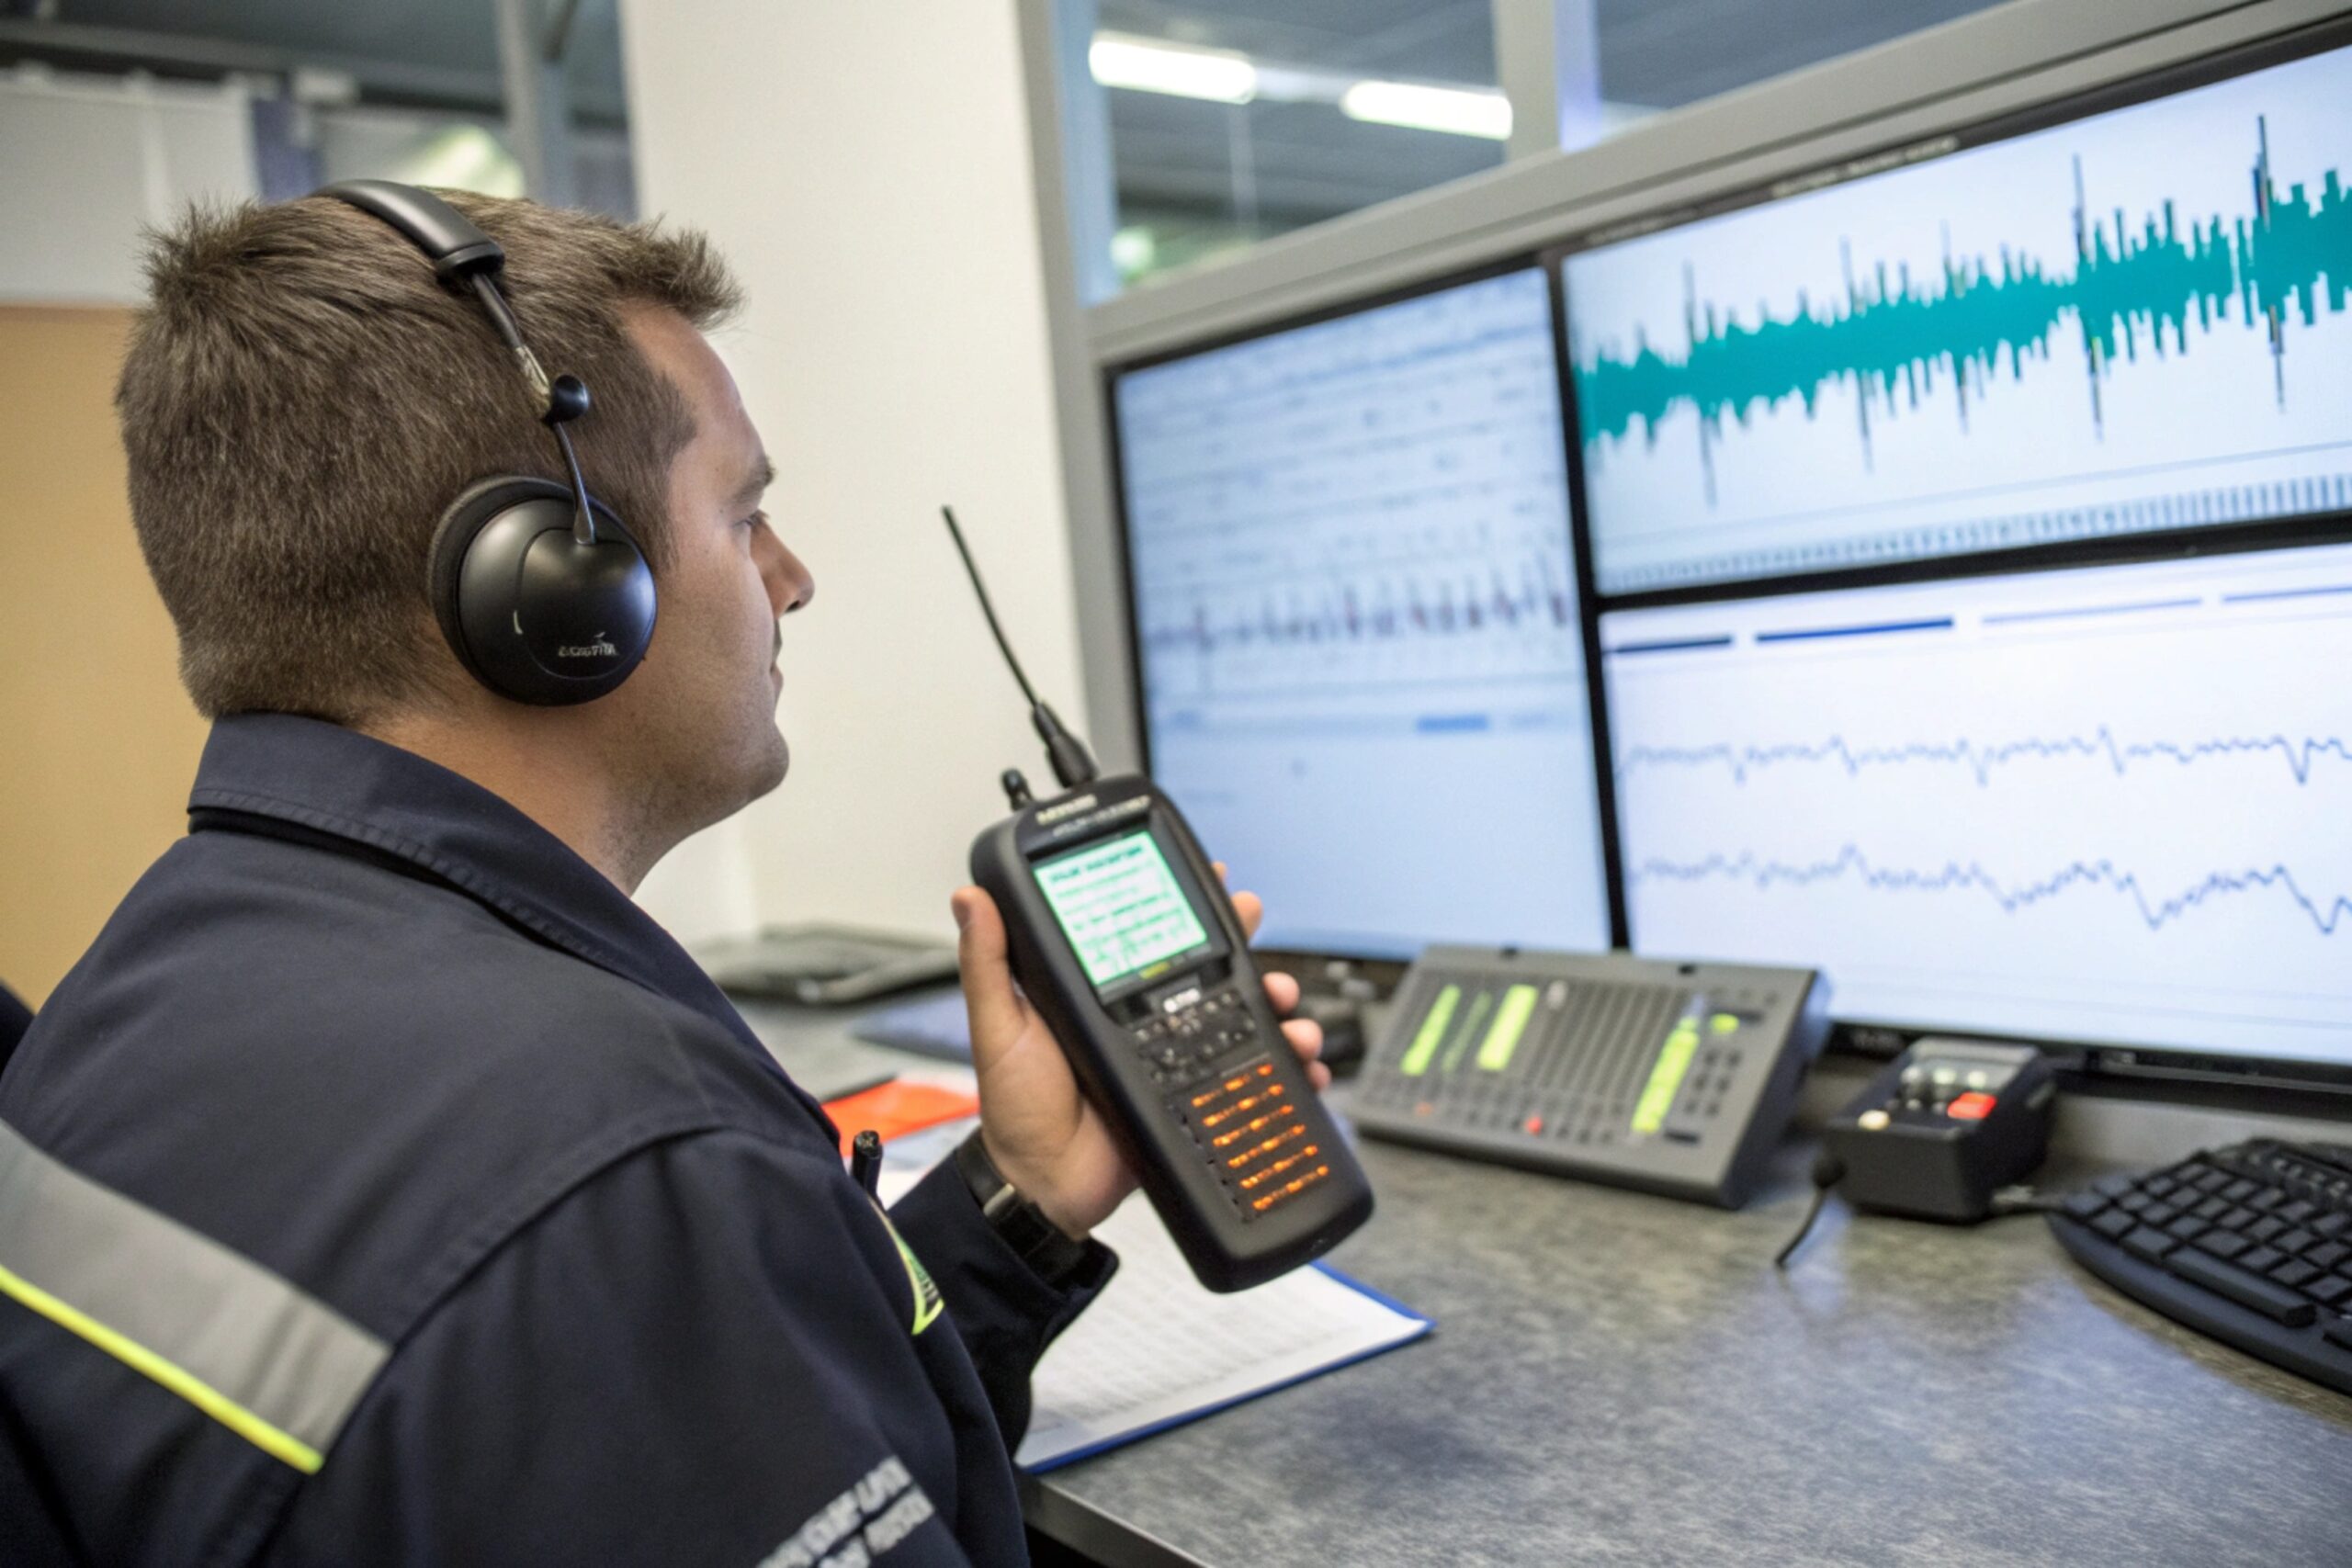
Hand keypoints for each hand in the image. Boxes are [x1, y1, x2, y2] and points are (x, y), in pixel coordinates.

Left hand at [949, 869, 1329, 1239]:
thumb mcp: (999, 1026)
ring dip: (1273, 1002)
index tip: (1210, 874)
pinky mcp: (1194, 1098)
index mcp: (1100, 995)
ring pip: (1240, 1017)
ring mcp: (1174, 1058)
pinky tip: (1301, 1062)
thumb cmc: (1015, 1109)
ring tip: (1283, 1000)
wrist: (1042, 1187)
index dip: (1185, 903)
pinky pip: (1248, 1078)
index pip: (1150, 934)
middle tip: (1254, 918)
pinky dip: (1285, 1068)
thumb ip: (989, 964)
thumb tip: (971, 898)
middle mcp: (1142, 1020)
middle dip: (1243, 940)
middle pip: (1209, 967)